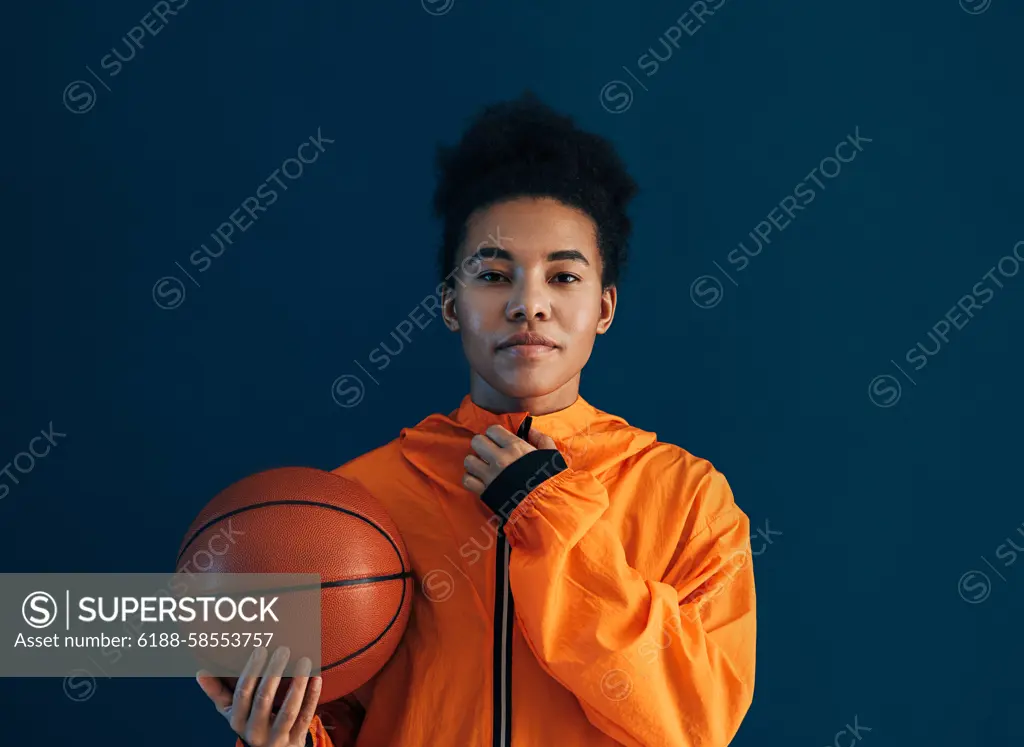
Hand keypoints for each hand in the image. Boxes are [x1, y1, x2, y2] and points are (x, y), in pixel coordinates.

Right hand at [197, 646, 321, 746]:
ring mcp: (276, 738)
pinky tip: (317, 679)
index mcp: (238, 720)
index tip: (261, 649)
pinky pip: (305, 718)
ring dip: (297, 685)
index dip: (252, 671)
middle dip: (274, 673)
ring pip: (288, 710)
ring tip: (304, 662)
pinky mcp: (295, 741)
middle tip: (283, 650)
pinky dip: (312, 698)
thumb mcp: (232, 712)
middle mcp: (255, 731)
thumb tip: (200, 672)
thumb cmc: (251, 724)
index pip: (243, 693)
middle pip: (264, 699)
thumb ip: (218, 692)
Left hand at [463, 424, 557, 494]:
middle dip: (482, 445)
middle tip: (489, 452)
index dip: (494, 434)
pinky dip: (471, 479)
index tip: (498, 441)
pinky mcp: (485, 491)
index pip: (492, 430)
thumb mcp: (552, 455)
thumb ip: (541, 439)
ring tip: (483, 466)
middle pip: (477, 441)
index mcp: (515, 447)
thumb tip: (530, 430)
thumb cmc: (550, 480)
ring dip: (475, 462)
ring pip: (469, 460)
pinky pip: (467, 480)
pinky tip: (480, 479)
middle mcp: (500, 459)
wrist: (546, 507)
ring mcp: (490, 476)